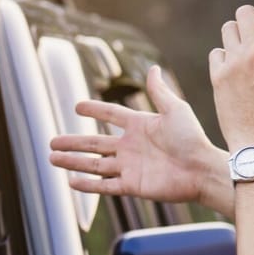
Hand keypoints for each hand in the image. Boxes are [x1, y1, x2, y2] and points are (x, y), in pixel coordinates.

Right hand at [49, 65, 224, 205]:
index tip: (77, 106)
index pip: (111, 115)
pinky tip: (71, 182)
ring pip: (94, 164)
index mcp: (139, 126)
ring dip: (73, 162)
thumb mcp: (176, 110)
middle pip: (94, 143)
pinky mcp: (132, 185)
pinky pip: (105, 185)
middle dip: (72, 143)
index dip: (95, 109)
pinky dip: (88, 185)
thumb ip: (159, 92)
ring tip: (52, 159)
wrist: (202, 169)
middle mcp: (130, 147)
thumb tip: (153, 68)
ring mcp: (129, 167)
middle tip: (51, 142)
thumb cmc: (192, 138)